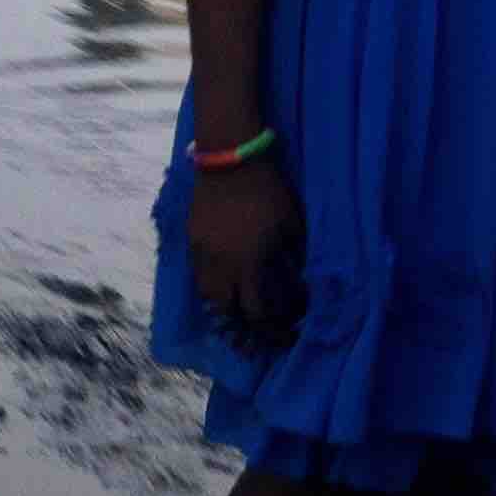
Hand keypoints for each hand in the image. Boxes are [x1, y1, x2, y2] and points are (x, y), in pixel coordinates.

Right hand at [185, 158, 305, 352]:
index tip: (286, 336)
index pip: (258, 313)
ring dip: (223, 304)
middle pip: (225, 310)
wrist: (229, 159)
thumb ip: (296, 259)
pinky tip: (224, 278)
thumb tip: (304, 284)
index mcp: (249, 264)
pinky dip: (211, 282)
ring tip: (238, 307)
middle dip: (242, 325)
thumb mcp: (293, 227)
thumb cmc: (269, 192)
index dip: (272, 330)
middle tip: (258, 330)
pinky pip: (197, 270)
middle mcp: (221, 264)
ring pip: (206, 292)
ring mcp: (201, 250)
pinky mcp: (191, 236)